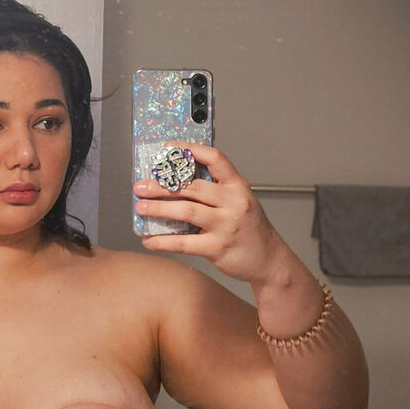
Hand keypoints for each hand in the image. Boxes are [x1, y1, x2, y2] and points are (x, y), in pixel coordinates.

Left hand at [134, 142, 287, 286]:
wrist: (269, 260)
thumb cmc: (249, 229)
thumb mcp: (239, 202)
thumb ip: (216, 191)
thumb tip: (177, 183)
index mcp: (238, 185)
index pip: (214, 158)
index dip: (189, 150)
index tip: (167, 148)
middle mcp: (233, 202)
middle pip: (192, 186)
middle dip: (162, 185)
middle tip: (141, 186)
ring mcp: (226, 225)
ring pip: (186, 211)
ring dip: (159, 209)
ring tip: (141, 208)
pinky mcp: (218, 247)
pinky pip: (184, 243)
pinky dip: (163, 242)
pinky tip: (149, 241)